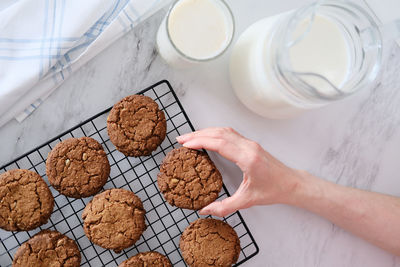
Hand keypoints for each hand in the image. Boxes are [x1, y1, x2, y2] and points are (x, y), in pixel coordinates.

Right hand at [176, 127, 301, 216]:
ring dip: (205, 132)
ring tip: (189, 137)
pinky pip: (229, 133)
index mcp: (247, 158)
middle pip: (219, 133)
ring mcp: (250, 143)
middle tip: (180, 139)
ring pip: (224, 130)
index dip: (200, 142)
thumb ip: (224, 207)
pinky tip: (207, 137)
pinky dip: (214, 133)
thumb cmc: (273, 190)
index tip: (185, 144)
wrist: (291, 184)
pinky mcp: (250, 144)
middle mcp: (248, 147)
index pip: (219, 143)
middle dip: (197, 134)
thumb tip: (204, 210)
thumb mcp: (247, 201)